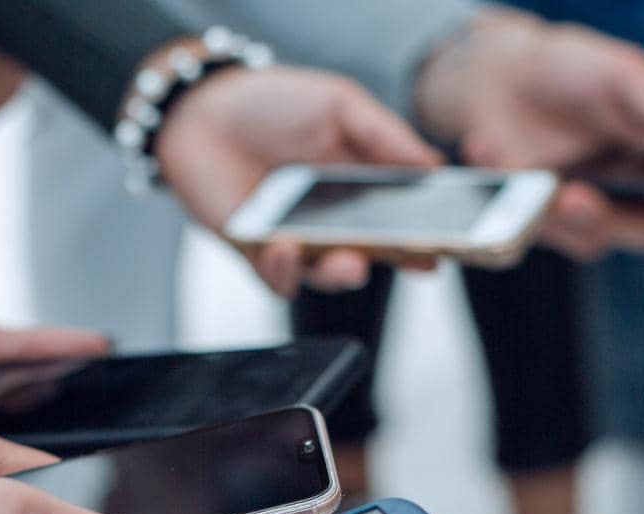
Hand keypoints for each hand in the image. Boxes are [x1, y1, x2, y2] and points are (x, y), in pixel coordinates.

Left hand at [155, 65, 443, 297]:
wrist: (200, 109)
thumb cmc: (271, 103)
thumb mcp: (339, 105)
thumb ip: (385, 136)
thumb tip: (433, 165)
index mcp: (361, 188)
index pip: (402, 222)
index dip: (426, 239)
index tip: (444, 248)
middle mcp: (334, 222)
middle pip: (373, 255)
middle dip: (393, 263)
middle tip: (412, 260)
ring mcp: (298, 243)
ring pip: (328, 277)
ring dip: (341, 275)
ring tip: (347, 264)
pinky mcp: (258, 257)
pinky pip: (279, 280)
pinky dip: (286, 270)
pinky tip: (285, 247)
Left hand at [415, 10, 643, 257]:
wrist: (502, 76)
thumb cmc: (572, 72)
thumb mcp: (624, 76)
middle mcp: (632, 191)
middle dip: (624, 218)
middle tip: (598, 196)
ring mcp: (587, 209)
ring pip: (594, 238)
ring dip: (579, 218)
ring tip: (565, 193)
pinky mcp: (545, 219)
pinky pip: (547, 233)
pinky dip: (541, 210)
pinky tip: (531, 180)